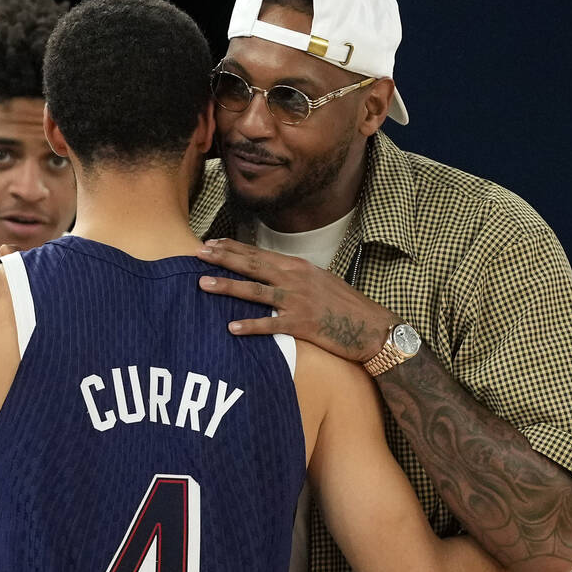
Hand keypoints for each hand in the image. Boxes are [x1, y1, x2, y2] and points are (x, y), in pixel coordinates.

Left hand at [196, 239, 396, 362]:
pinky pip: (271, 325)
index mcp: (299, 267)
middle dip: (223, 258)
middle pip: (253, 266)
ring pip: (256, 291)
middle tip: (197, 253)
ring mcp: (299, 301)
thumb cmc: (346, 306)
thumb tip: (271, 274)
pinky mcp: (303, 324)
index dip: (233, 248)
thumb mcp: (320, 281)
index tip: (211, 243)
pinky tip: (231, 328)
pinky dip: (251, 326)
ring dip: (227, 287)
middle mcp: (296, 279)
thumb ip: (295, 276)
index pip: (259, 254)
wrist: (373, 327)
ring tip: (202, 284)